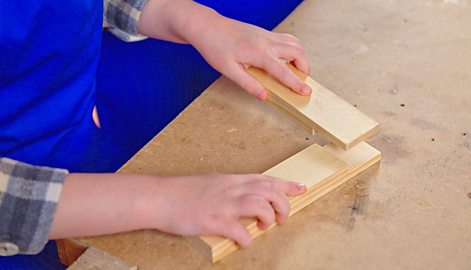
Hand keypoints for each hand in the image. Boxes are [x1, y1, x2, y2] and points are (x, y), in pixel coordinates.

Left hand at [138, 0, 311, 99]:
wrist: (207, 27)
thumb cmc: (215, 48)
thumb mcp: (229, 70)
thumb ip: (248, 84)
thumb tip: (265, 96)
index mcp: (258, 53)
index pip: (283, 71)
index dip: (296, 83)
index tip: (307, 92)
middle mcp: (266, 42)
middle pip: (297, 52)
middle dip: (304, 68)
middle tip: (300, 82)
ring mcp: (267, 35)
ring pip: (295, 43)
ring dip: (300, 57)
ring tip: (294, 72)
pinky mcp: (265, 33)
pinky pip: (286, 39)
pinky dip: (292, 50)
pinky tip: (283, 60)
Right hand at [145, 174, 306, 246]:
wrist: (158, 197)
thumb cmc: (181, 192)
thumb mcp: (210, 183)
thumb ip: (229, 189)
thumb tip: (244, 196)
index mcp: (230, 180)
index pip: (265, 179)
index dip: (286, 184)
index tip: (301, 188)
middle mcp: (230, 189)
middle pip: (268, 191)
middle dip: (283, 204)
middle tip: (282, 218)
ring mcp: (222, 204)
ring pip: (259, 204)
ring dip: (268, 217)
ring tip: (265, 227)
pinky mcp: (212, 220)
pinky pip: (238, 230)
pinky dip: (247, 239)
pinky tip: (245, 242)